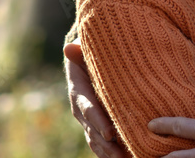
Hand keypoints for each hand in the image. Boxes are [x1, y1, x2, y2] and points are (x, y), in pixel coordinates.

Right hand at [64, 41, 124, 157]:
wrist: (86, 63)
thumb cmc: (89, 55)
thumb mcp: (84, 50)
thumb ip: (79, 51)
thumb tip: (68, 48)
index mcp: (78, 92)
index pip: (88, 109)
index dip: (98, 121)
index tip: (110, 133)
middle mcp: (80, 111)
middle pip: (93, 131)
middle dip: (107, 145)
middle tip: (121, 155)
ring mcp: (88, 122)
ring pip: (96, 142)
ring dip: (109, 153)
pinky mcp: (95, 127)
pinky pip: (100, 145)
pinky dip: (110, 154)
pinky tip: (126, 157)